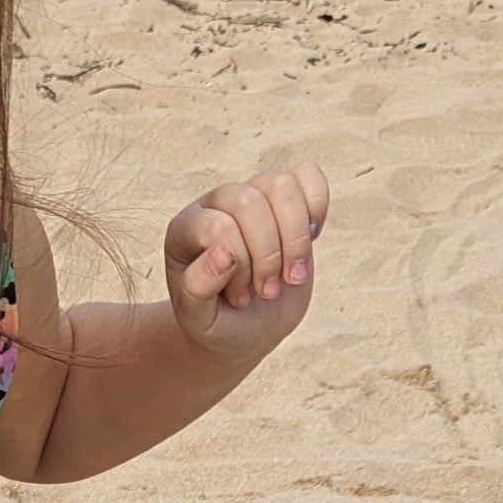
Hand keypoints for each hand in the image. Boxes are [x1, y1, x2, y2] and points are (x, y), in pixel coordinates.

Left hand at [163, 162, 328, 360]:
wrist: (245, 327)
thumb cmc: (218, 323)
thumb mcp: (199, 320)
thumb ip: (197, 290)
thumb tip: (222, 254)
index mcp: (185, 229)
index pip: (219, 227)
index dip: (238, 266)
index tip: (239, 299)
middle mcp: (216, 204)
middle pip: (249, 202)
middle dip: (268, 254)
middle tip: (267, 292)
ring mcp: (252, 195)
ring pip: (281, 186)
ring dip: (295, 239)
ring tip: (290, 275)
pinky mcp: (285, 199)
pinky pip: (308, 175)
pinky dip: (317, 207)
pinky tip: (310, 239)